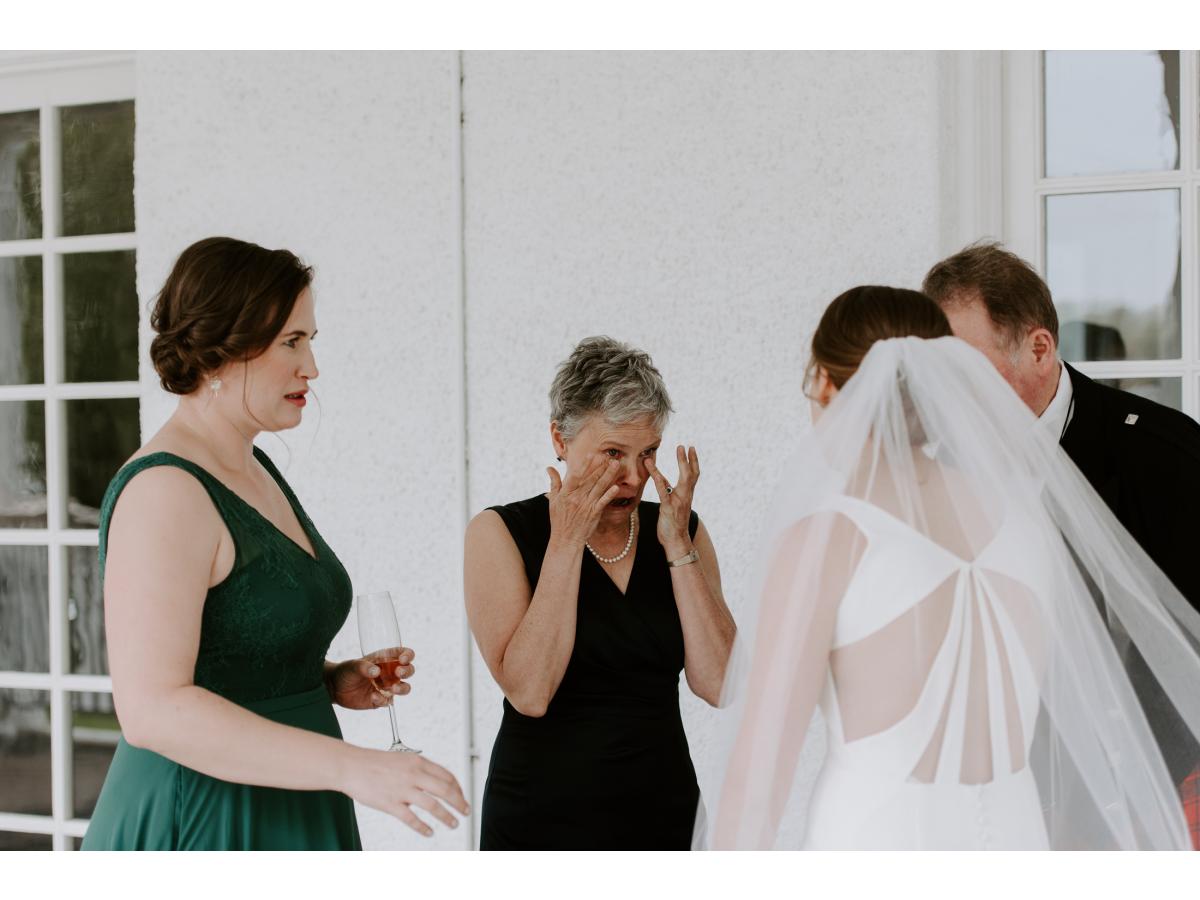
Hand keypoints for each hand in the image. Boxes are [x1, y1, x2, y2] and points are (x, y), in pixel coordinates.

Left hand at [326, 648, 414, 709]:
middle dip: (407, 671)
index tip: (402, 660)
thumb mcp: (353, 665)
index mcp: (386, 659)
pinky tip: (372, 696)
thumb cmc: (346, 671)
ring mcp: (387, 687)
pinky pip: (388, 701)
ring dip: (402, 688)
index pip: (404, 654)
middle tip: (399, 673)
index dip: (407, 655)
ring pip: (405, 688)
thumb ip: (364, 667)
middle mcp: (390, 672)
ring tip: (393, 689)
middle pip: (409, 670)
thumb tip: (376, 671)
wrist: (335, 688)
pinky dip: (383, 700)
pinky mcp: (381, 700)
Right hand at [342, 746, 469, 837]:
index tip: (462, 796)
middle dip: (459, 803)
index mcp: (417, 762)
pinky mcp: (390, 803)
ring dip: (447, 816)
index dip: (458, 788)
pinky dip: (423, 827)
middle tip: (466, 811)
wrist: (350, 765)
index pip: (447, 776)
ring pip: (433, 806)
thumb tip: (432, 781)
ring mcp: (402, 790)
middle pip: (446, 790)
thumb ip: (418, 769)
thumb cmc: (373, 762)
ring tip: (454, 823)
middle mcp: (413, 774)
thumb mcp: (402, 758)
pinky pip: (411, 819)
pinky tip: (429, 832)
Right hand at [546, 454, 621, 547]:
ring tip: (616, 465)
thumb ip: (554, 483)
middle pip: (590, 479)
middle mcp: (576, 498)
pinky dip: (609, 494)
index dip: (585, 464)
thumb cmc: (559, 519)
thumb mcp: (553, 500)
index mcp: (566, 493)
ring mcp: (586, 505)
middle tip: (610, 456)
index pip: (576, 475)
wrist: (566, 539)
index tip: (592, 454)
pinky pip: (603, 502)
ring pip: (599, 487)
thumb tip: (549, 467)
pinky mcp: (594, 513)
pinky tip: (617, 487)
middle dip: (601, 467)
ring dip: (608, 475)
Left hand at [645, 445, 698, 557]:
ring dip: (681, 463)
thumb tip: (661, 478)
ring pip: (684, 479)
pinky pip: (664, 492)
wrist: (676, 542)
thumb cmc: (673, 523)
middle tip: (685, 446)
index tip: (690, 448)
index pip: (692, 475)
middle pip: (691, 474)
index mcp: (686, 494)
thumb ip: (667, 490)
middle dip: (688, 459)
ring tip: (678, 450)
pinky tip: (654, 470)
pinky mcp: (668, 508)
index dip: (692, 461)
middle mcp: (685, 496)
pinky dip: (659, 480)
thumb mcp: (670, 503)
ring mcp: (678, 502)